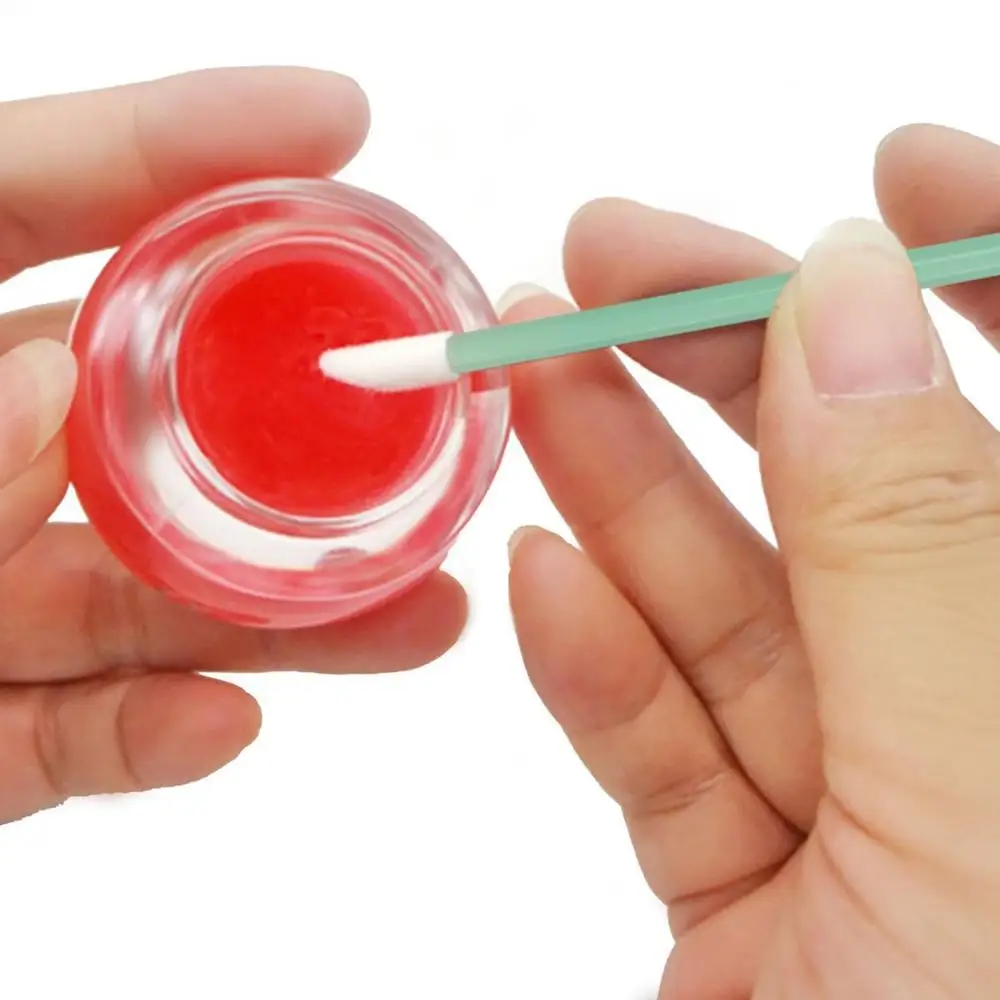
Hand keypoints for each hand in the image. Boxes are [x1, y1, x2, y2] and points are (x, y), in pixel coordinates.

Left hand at [0, 68, 465, 824]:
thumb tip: (52, 386)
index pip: (31, 197)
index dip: (185, 147)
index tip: (336, 125)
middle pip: (143, 420)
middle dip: (296, 427)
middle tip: (431, 431)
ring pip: (140, 594)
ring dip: (280, 608)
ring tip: (421, 617)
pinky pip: (72, 731)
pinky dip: (151, 733)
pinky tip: (226, 725)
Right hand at [507, 124, 999, 998]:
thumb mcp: (987, 791)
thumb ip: (919, 539)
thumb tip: (851, 300)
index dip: (992, 265)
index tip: (888, 171)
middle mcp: (992, 726)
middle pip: (868, 492)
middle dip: (736, 357)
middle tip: (602, 265)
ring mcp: (871, 820)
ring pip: (742, 615)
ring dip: (627, 494)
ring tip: (525, 390)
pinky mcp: (753, 902)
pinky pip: (671, 754)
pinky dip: (600, 667)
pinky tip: (540, 579)